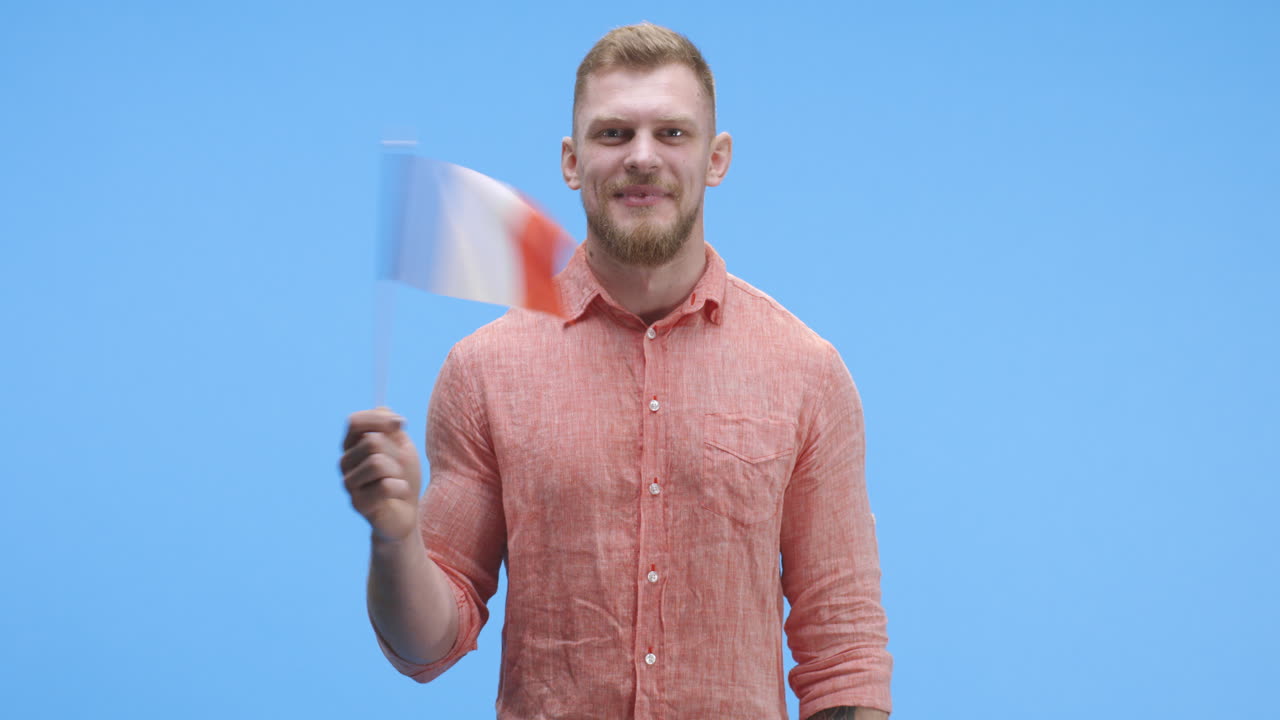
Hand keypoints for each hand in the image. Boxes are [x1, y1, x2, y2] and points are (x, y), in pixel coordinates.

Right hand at [340, 408, 422, 542]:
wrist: (406, 511)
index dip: (380, 419)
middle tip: (400, 467)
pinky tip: (399, 494)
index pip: (354, 422)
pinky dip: (401, 488)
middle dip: (396, 452)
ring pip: (377, 463)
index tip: (402, 424)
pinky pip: (385, 486)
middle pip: (371, 441)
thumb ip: (390, 427)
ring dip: (398, 472)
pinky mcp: (358, 504)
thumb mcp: (401, 446)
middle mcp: (345, 463)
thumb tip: (384, 410)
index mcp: (351, 445)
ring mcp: (348, 484)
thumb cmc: (402, 476)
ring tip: (398, 481)